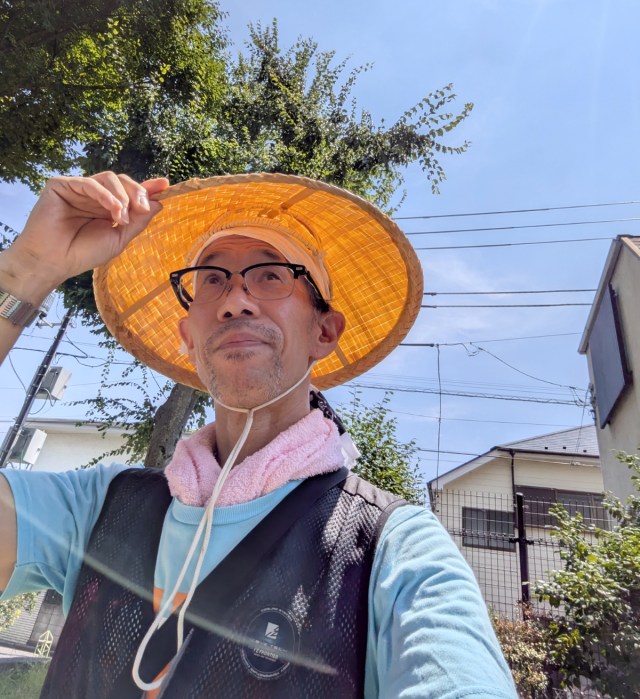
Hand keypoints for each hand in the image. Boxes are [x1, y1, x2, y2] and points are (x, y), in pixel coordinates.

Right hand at [5, 171, 169, 293]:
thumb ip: (137, 221)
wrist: (54, 261)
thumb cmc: (83, 253)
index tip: (166, 185)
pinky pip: (89, 183)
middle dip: (137, 192)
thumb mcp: (119, 238)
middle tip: (143, 207)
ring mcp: (78, 189)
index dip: (148, 187)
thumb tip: (158, 203)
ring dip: (121, 196)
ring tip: (121, 217)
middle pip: (122, 181)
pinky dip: (105, 195)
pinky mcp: (62, 185)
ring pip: (108, 178)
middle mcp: (95, 196)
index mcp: (108, 207)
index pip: (130, 192)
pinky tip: (113, 209)